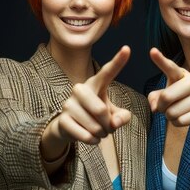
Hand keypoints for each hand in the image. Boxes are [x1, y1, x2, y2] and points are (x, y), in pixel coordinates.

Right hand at [41, 46, 131, 162]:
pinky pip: (85, 135)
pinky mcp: (62, 119)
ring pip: (94, 126)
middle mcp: (80, 89)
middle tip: (106, 127)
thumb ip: (122, 117)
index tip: (127, 48)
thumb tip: (115, 122)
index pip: (108, 72)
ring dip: (101, 134)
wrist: (69, 129)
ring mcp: (69, 104)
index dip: (118, 61)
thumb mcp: (113, 116)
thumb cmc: (95, 117)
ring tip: (98, 132)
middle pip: (101, 110)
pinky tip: (91, 138)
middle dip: (107, 124)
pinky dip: (93, 141)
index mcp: (95, 84)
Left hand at [148, 47, 189, 134]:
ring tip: (178, 111)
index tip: (152, 51)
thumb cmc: (179, 99)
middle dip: (161, 107)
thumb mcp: (166, 94)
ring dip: (170, 116)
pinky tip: (184, 117)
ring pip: (172, 112)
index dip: (160, 59)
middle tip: (166, 107)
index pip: (170, 67)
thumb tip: (155, 108)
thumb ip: (154, 98)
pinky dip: (177, 123)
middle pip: (166, 97)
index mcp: (181, 74)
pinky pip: (181, 121)